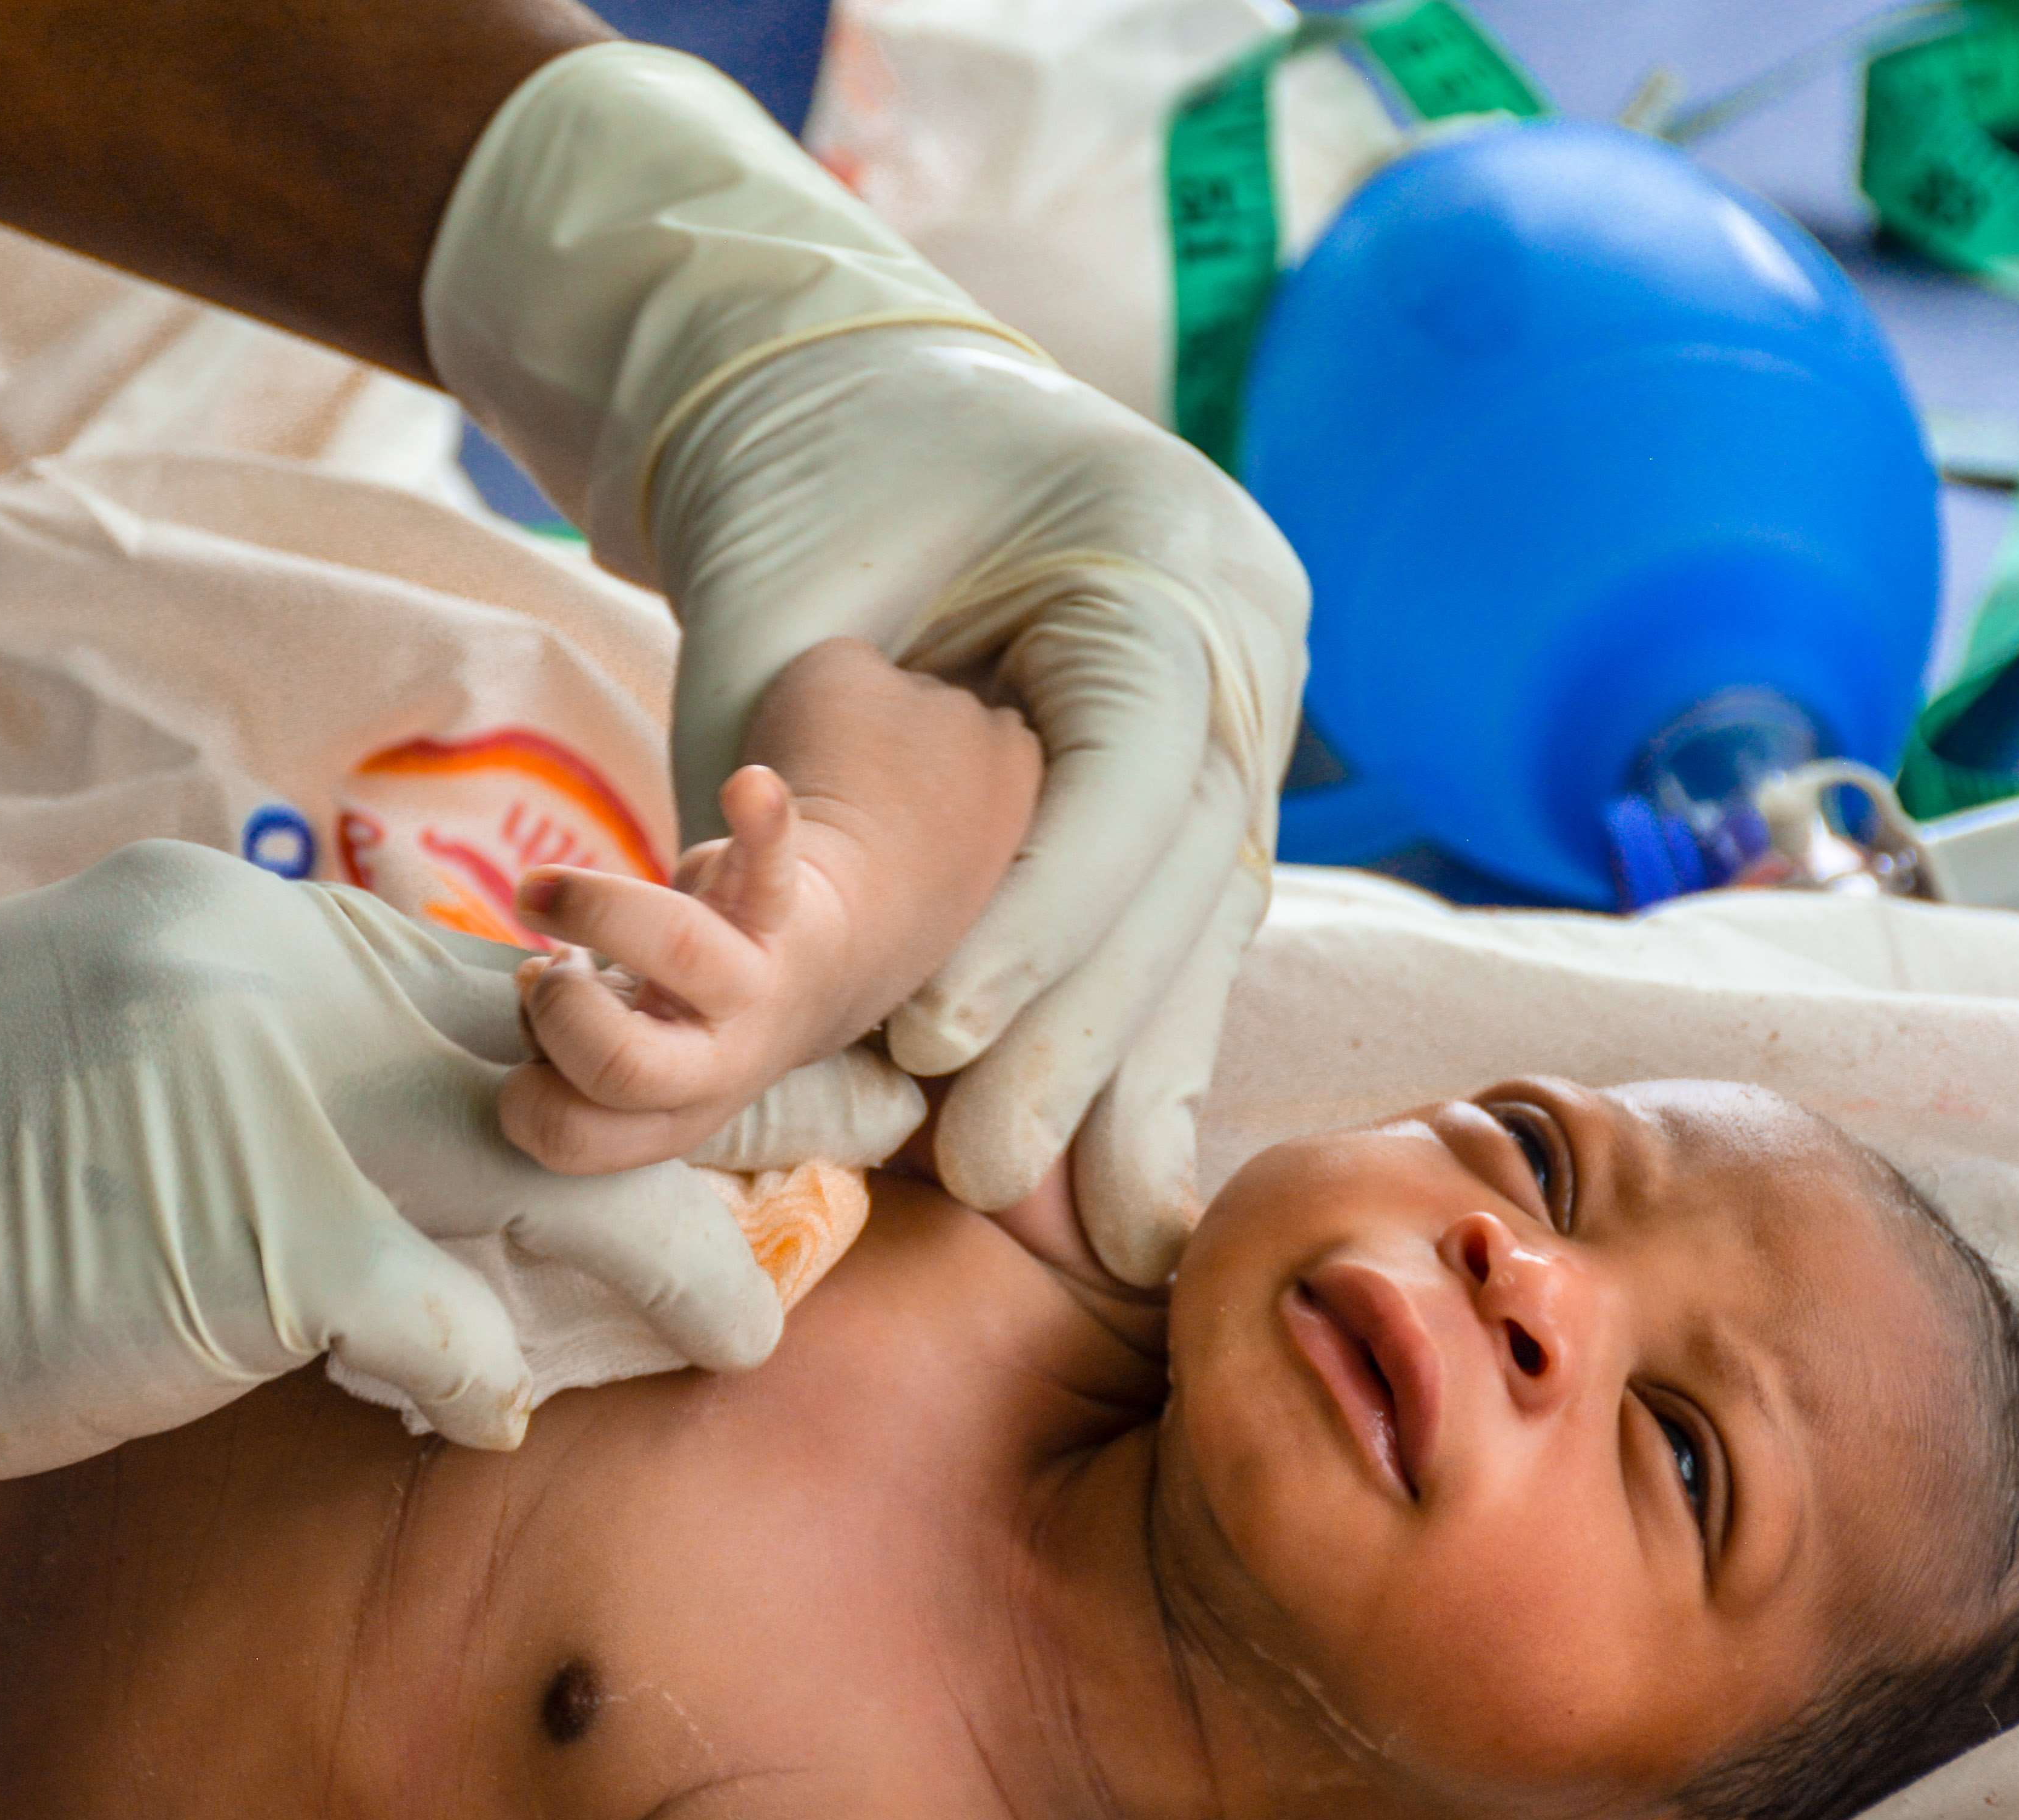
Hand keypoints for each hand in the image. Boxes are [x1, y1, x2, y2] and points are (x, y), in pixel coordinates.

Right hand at [0, 841, 783, 1484]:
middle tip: (819, 1191)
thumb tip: (407, 1137)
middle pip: (569, 1056)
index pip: (498, 980)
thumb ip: (270, 1066)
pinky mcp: (244, 1234)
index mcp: (250, 924)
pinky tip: (483, 1412)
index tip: (740, 1087)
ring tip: (741, 1328)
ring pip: (557, 1169)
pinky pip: (439, 1314)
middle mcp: (280, 973)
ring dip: (665, 1265)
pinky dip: (482, 1374)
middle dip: (716, 1130)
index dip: (630, 1047)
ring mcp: (269, 1095)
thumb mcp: (110, 1053)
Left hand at [427, 47, 1304, 1283]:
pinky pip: (1177, 916)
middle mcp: (1243, 633)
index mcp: (1167, 551)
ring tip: (1087, 1226)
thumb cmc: (804, 479)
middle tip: (995, 1178)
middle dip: (1087, 1035)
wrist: (855, 393)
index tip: (938, 1040)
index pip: (1127, 770)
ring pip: (1200, 915)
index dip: (1043, 920)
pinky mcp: (1202, 772)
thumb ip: (794, 776)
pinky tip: (1127, 1173)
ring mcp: (1243, 705)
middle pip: (1184, 865)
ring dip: (1132, 1073)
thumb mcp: (782, 603)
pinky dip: (1137, 1034)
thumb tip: (774, 984)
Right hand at [501, 642, 1037, 1176]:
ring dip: (592, 909)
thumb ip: (565, 1038)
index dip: (524, 1090)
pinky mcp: (776, 905)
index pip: (570, 1134)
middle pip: (623, 1064)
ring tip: (539, 892)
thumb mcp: (622, 1057)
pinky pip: (771, 859)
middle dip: (558, 1012)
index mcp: (669, 1116)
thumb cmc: (674, 1019)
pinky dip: (762, 818)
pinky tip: (748, 785)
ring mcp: (753, 984)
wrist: (806, 976)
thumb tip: (539, 981)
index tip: (535, 1051)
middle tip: (553, 974)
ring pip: (677, 947)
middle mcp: (720, 1064)